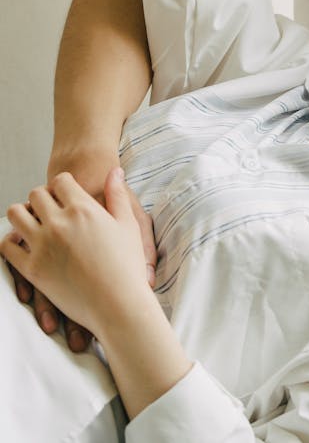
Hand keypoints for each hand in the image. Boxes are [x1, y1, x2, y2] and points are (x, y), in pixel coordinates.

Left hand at [2, 168, 153, 343]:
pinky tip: (23, 244)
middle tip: (50, 208)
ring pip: (16, 215)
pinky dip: (11, 241)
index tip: (67, 193)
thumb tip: (115, 171)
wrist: (118, 305)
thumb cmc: (128, 266)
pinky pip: (7, 247)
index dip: (63, 184)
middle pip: (36, 194)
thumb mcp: (129, 224)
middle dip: (42, 197)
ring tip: (34, 222)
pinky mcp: (32, 269)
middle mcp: (59, 223)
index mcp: (83, 209)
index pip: (60, 181)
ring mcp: (42, 246)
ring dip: (23, 214)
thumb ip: (118, 195)